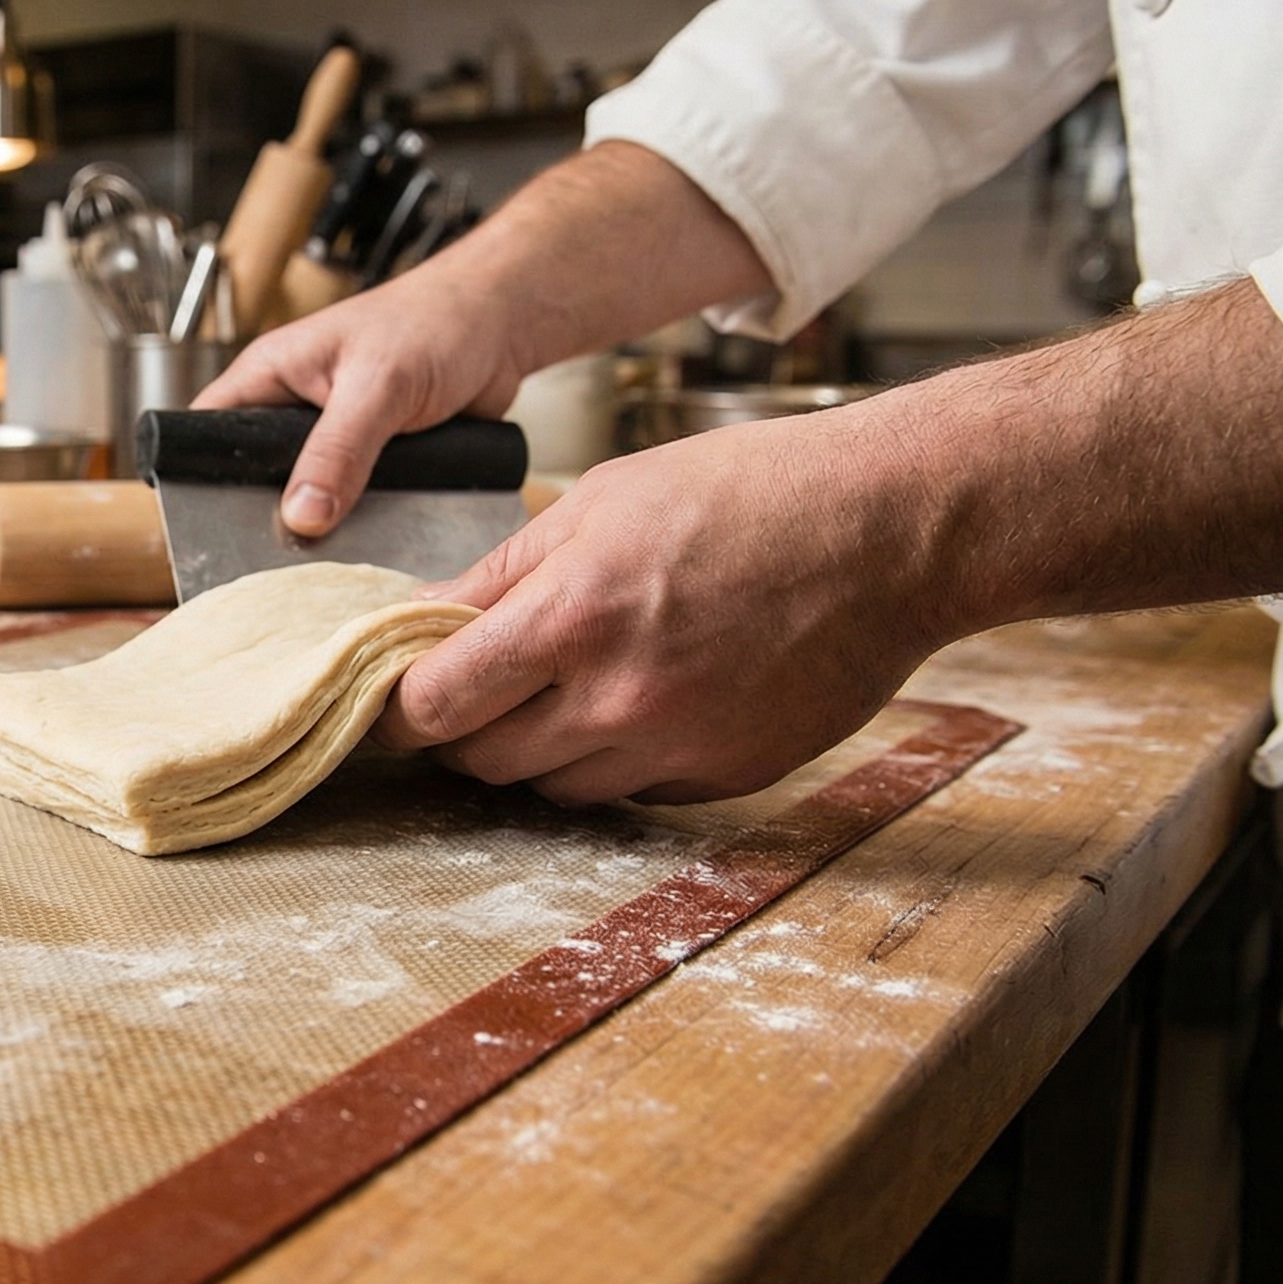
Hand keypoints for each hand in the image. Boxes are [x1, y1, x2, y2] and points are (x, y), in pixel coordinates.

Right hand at [193, 276, 521, 536]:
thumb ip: (338, 451)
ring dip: (321, 526)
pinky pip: (352, 505)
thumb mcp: (378, 386)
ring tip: (324, 561)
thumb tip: (301, 517)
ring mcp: (334, 439)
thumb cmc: (435, 321)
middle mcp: (293, 410)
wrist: (503, 326)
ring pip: (306, 498)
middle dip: (265, 517)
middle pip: (254, 479)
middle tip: (277, 558)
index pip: (205, 432)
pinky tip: (368, 546)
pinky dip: (361, 524)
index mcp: (270, 375)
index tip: (205, 528)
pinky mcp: (371, 463)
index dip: (196, 477)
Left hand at [376, 405, 954, 804]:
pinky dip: (613, 759)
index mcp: (572, 616)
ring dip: (535, 752)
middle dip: (461, 734)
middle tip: (469, 696)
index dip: (398, 712)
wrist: (891, 529)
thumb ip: (501, 573)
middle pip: (483, 761)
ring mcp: (676, 745)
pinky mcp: (725, 774)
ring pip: (553, 789)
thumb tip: (421, 617)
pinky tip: (638, 702)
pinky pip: (631, 791)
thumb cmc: (750, 492)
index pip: (435, 705)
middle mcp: (618, 697)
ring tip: (560, 690)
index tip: (391, 703)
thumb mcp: (601, 501)